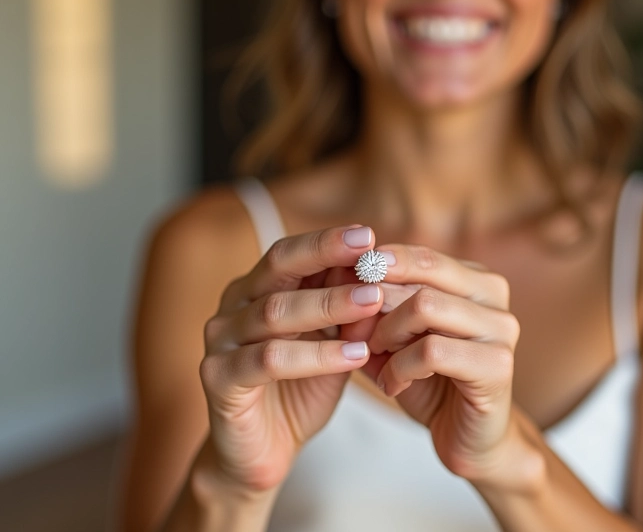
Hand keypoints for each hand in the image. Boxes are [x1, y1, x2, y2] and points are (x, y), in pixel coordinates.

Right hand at [198, 225, 383, 492]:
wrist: (262, 452)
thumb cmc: (300, 388)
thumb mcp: (331, 343)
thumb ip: (347, 313)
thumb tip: (379, 276)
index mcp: (256, 289)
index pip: (289, 253)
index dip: (326, 242)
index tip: (368, 235)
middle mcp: (233, 306)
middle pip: (277, 269)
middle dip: (325, 256)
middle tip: (369, 256)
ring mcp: (221, 341)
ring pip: (275, 313)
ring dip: (329, 305)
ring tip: (375, 302)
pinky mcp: (218, 379)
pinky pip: (270, 360)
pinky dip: (316, 356)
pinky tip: (355, 355)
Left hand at [344, 245, 538, 489]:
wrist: (470, 438)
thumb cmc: (432, 381)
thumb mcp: (398, 335)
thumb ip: (376, 306)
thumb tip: (341, 275)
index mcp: (476, 279)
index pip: (422, 256)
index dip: (380, 265)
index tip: (346, 282)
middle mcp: (494, 296)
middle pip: (424, 271)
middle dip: (378, 298)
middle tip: (355, 330)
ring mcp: (502, 329)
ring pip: (426, 305)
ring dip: (387, 333)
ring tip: (375, 356)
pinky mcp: (497, 366)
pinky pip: (431, 350)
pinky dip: (399, 367)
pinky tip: (392, 384)